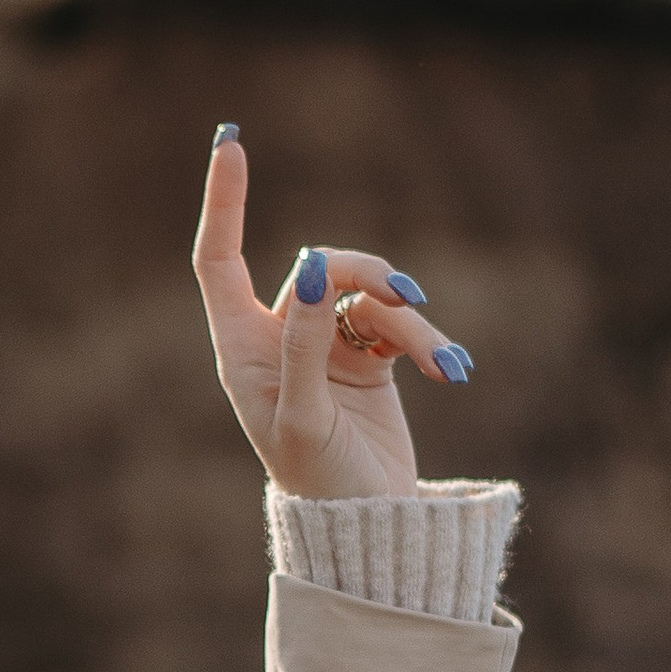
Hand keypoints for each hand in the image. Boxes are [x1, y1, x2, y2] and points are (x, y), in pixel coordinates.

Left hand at [191, 127, 474, 498]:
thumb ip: (305, 341)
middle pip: (322, 266)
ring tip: (441, 364)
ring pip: (369, 294)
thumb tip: (314, 265)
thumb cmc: (320, 482)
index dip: (224, 201)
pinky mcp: (371, 358)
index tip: (233, 141)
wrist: (371, 530)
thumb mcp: (306, 415)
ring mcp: (327, 344)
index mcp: (241, 348)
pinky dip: (425, 341)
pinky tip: (451, 369)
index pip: (219, 259)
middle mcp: (279, 337)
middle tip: (405, 297)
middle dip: (365, 274)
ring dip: (409, 321)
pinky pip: (399, 322)